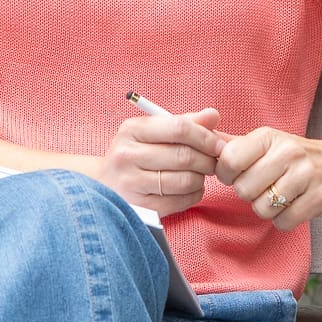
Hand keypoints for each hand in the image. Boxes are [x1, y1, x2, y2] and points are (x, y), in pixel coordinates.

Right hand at [94, 106, 223, 214]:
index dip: (206, 137)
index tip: (219, 145)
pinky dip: (194, 195)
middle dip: (207, 160)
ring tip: (199, 175)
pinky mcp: (139, 207)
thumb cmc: (135, 154)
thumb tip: (213, 115)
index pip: (179, 128)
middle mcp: (127, 155)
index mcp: (131, 130)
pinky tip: (190, 189)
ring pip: (185, 180)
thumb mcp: (152, 132)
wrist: (103, 184)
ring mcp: (130, 183)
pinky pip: (180, 201)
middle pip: (184, 156)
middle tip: (214, 162)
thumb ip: (184, 122)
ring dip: (201, 178)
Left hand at [213, 127, 321, 228]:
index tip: (240, 174)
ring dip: (268, 209)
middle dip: (250, 195)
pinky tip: (295, 206)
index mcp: (269, 137)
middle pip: (243, 189)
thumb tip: (200, 141)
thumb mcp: (269, 143)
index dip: (228, 175)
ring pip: (262, 208)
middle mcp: (287, 152)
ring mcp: (305, 176)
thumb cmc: (300, 156)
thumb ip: (234, 144)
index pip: (228, 160)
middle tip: (265, 187)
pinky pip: (283, 222)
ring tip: (282, 196)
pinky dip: (284, 220)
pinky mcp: (319, 199)